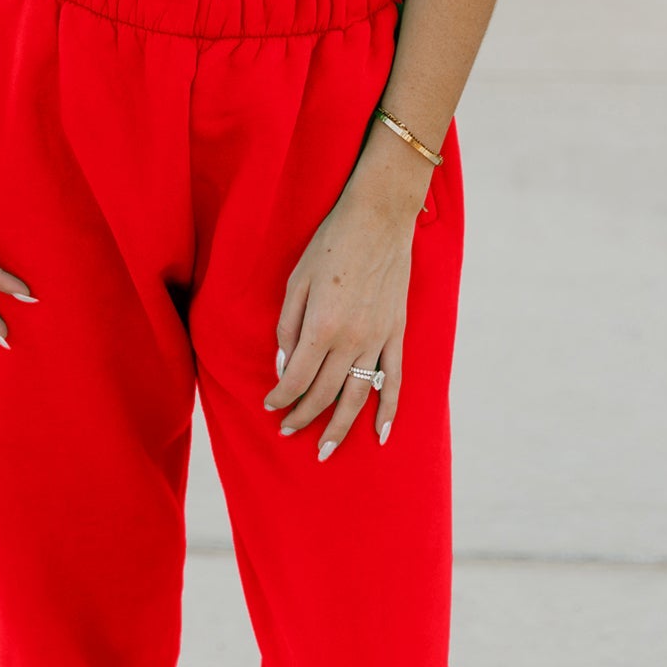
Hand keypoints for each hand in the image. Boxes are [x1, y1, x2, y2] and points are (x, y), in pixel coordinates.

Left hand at [261, 187, 418, 458]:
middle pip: (324, 393)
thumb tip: (284, 364)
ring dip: (340, 427)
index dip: (281, 398)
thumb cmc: (331, 243)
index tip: (270, 407)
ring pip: (357, 395)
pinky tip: (381, 435)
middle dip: (303, 417)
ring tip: (326, 449)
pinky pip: (394, 380)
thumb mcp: (297, 278)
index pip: (297, 378)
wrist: (379, 218)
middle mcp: (351, 339)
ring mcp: (378, 338)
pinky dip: (388, 410)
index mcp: (322, 326)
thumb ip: (288, 325)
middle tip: (288, 431)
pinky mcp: (397, 332)